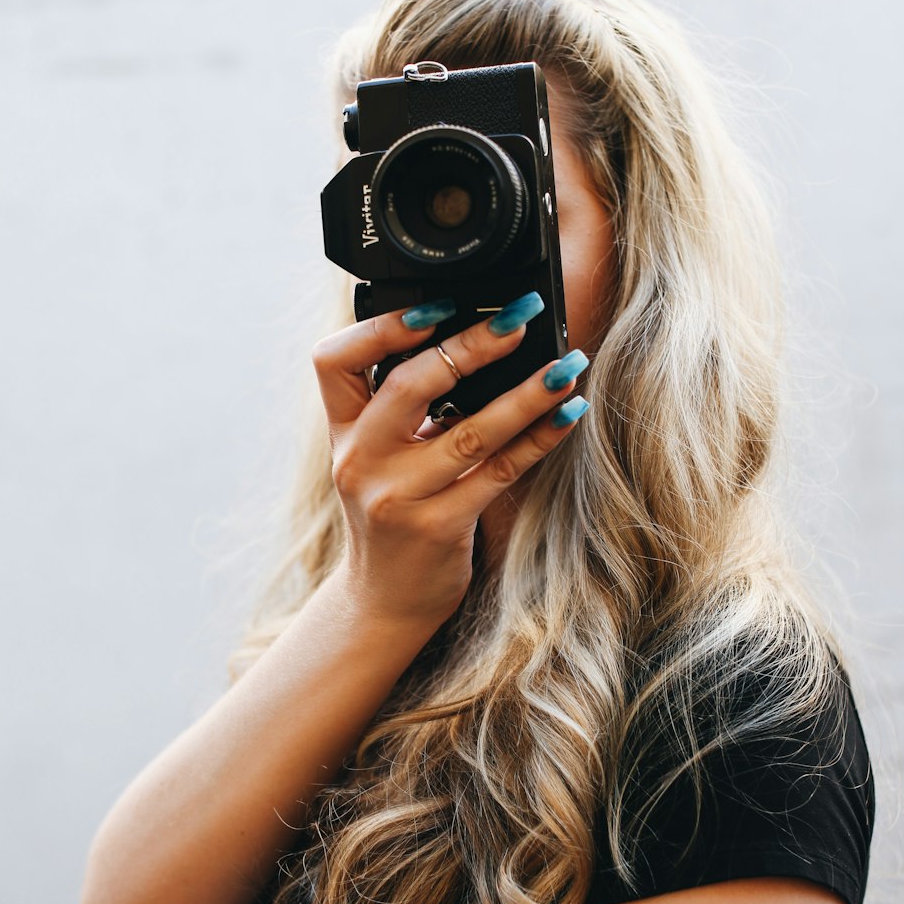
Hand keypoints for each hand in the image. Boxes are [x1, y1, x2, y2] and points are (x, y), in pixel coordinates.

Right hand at [311, 293, 589, 626]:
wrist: (385, 599)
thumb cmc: (393, 514)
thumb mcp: (379, 456)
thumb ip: (402, 407)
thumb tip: (478, 337)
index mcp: (343, 432)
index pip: (335, 360)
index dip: (383, 325)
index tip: (439, 304)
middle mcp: (361, 461)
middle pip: (410, 384)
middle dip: (471, 343)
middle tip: (519, 318)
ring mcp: (398, 497)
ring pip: (469, 430)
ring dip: (525, 391)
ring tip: (566, 363)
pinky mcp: (439, 527)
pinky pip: (499, 471)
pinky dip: (539, 438)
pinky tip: (568, 412)